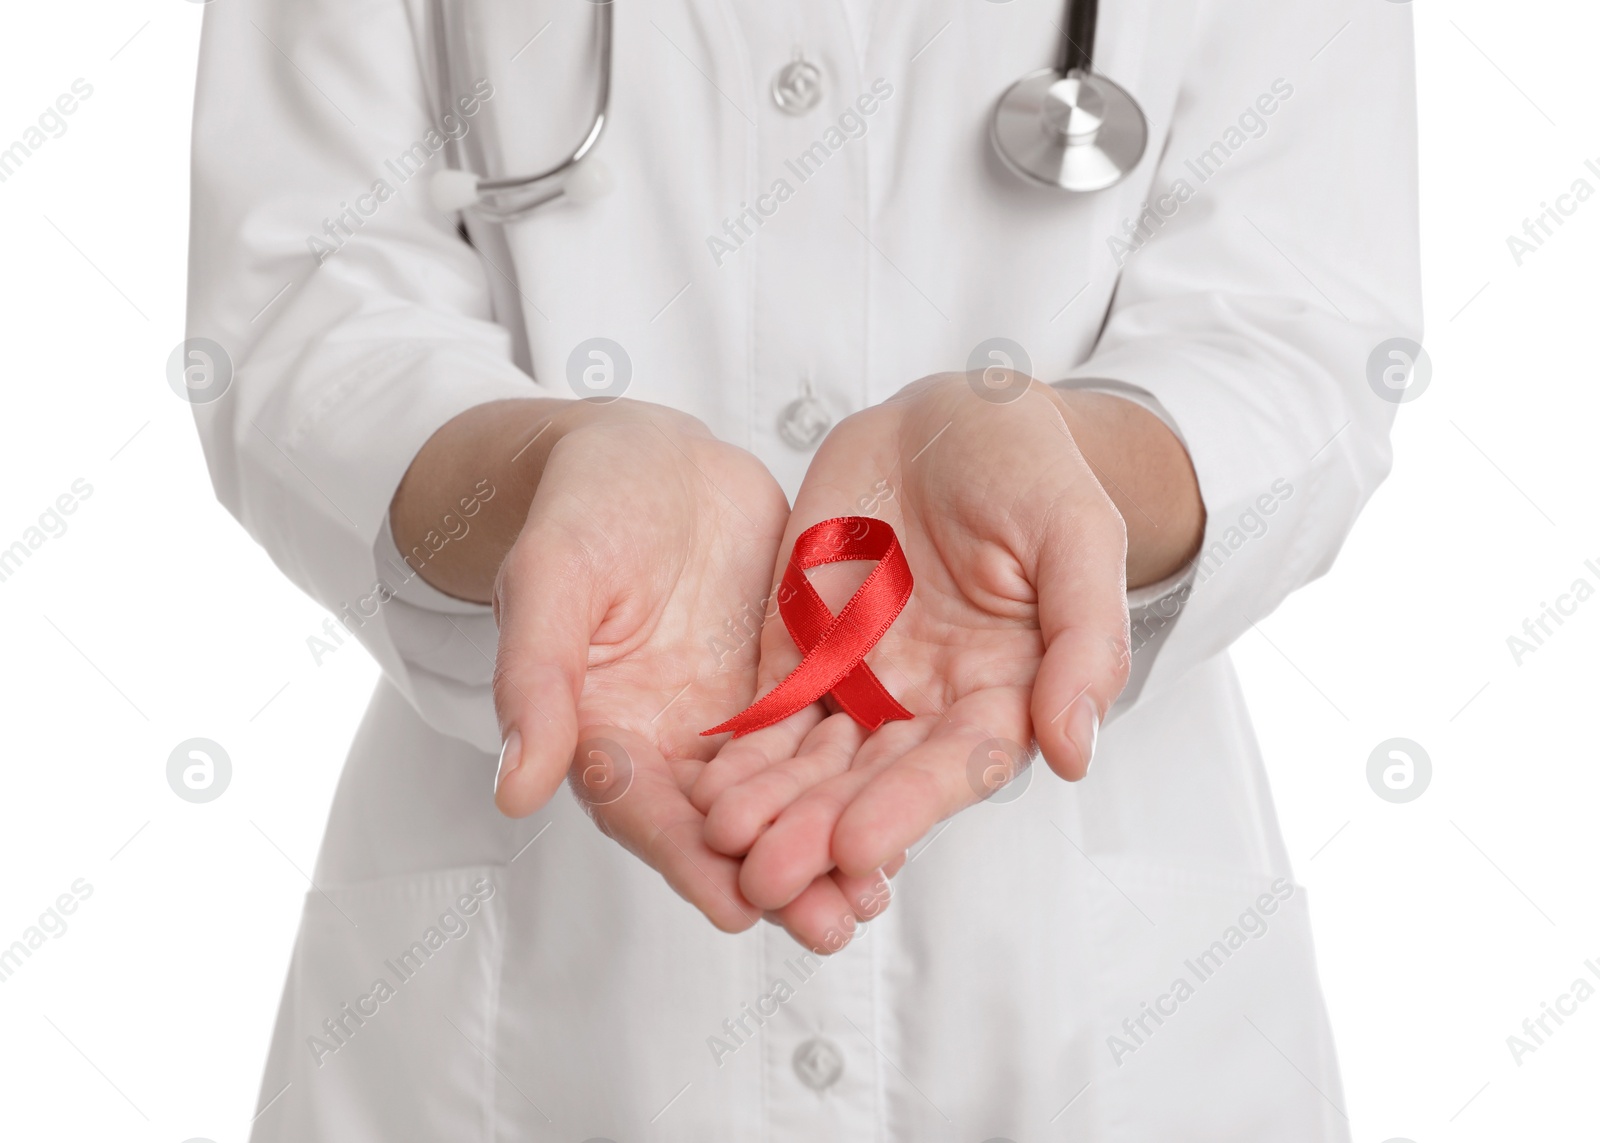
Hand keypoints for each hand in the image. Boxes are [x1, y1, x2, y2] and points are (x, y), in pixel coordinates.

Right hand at [486, 400, 892, 939]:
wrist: (646, 458)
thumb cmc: (580, 509)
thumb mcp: (550, 580)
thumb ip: (536, 681)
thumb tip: (514, 791)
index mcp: (606, 733)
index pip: (646, 813)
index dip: (689, 860)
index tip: (740, 906)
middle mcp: (673, 744)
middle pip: (724, 826)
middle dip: (776, 875)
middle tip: (832, 924)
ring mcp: (734, 720)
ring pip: (784, 797)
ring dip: (825, 844)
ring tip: (876, 893)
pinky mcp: (788, 686)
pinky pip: (825, 741)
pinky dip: (858, 777)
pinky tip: (906, 806)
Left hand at [693, 374, 1147, 916]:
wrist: (953, 417)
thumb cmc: (1033, 469)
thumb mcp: (1078, 534)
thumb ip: (1085, 637)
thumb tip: (1076, 751)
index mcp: (1004, 689)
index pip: (957, 764)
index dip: (909, 806)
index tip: (858, 848)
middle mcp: (930, 702)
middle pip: (874, 780)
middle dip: (821, 829)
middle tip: (769, 875)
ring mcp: (864, 679)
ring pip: (814, 760)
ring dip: (772, 805)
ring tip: (723, 838)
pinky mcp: (806, 649)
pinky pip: (770, 708)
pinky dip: (741, 750)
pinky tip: (701, 784)